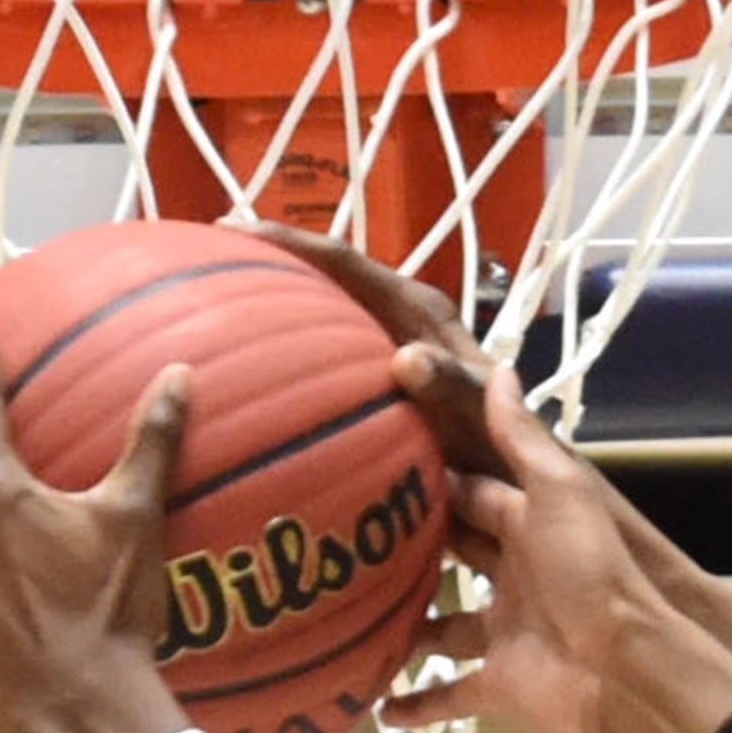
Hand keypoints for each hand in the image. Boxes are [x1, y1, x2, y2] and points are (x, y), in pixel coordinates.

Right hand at [232, 225, 508, 478]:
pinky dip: (292, 374)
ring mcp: (383, 364)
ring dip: (277, 321)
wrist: (524, 504)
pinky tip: (249, 391)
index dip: (293, 244)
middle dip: (273, 270)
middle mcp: (398, 329)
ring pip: (320, 329)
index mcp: (421, 317)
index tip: (235, 229)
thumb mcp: (488, 421)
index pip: (347, 265)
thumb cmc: (512, 456)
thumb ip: (456, 390)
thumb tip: (405, 361)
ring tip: (215, 314)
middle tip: (206, 261)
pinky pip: (323, 378)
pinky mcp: (375, 402)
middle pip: (325, 285)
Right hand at [380, 367, 677, 732]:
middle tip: (343, 535)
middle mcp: (513, 575)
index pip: (471, 493)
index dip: (431, 478)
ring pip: (442, 627)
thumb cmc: (590, 569)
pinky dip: (416, 705)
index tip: (374, 458)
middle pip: (452, 555)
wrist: (624, 665)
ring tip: (346, 611)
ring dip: (403, 624)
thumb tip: (501, 366)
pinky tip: (374, 705)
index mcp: (527, 524)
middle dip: (408, 546)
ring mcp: (503, 633)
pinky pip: (449, 696)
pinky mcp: (498, 686)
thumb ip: (523, 436)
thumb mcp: (559, 488)